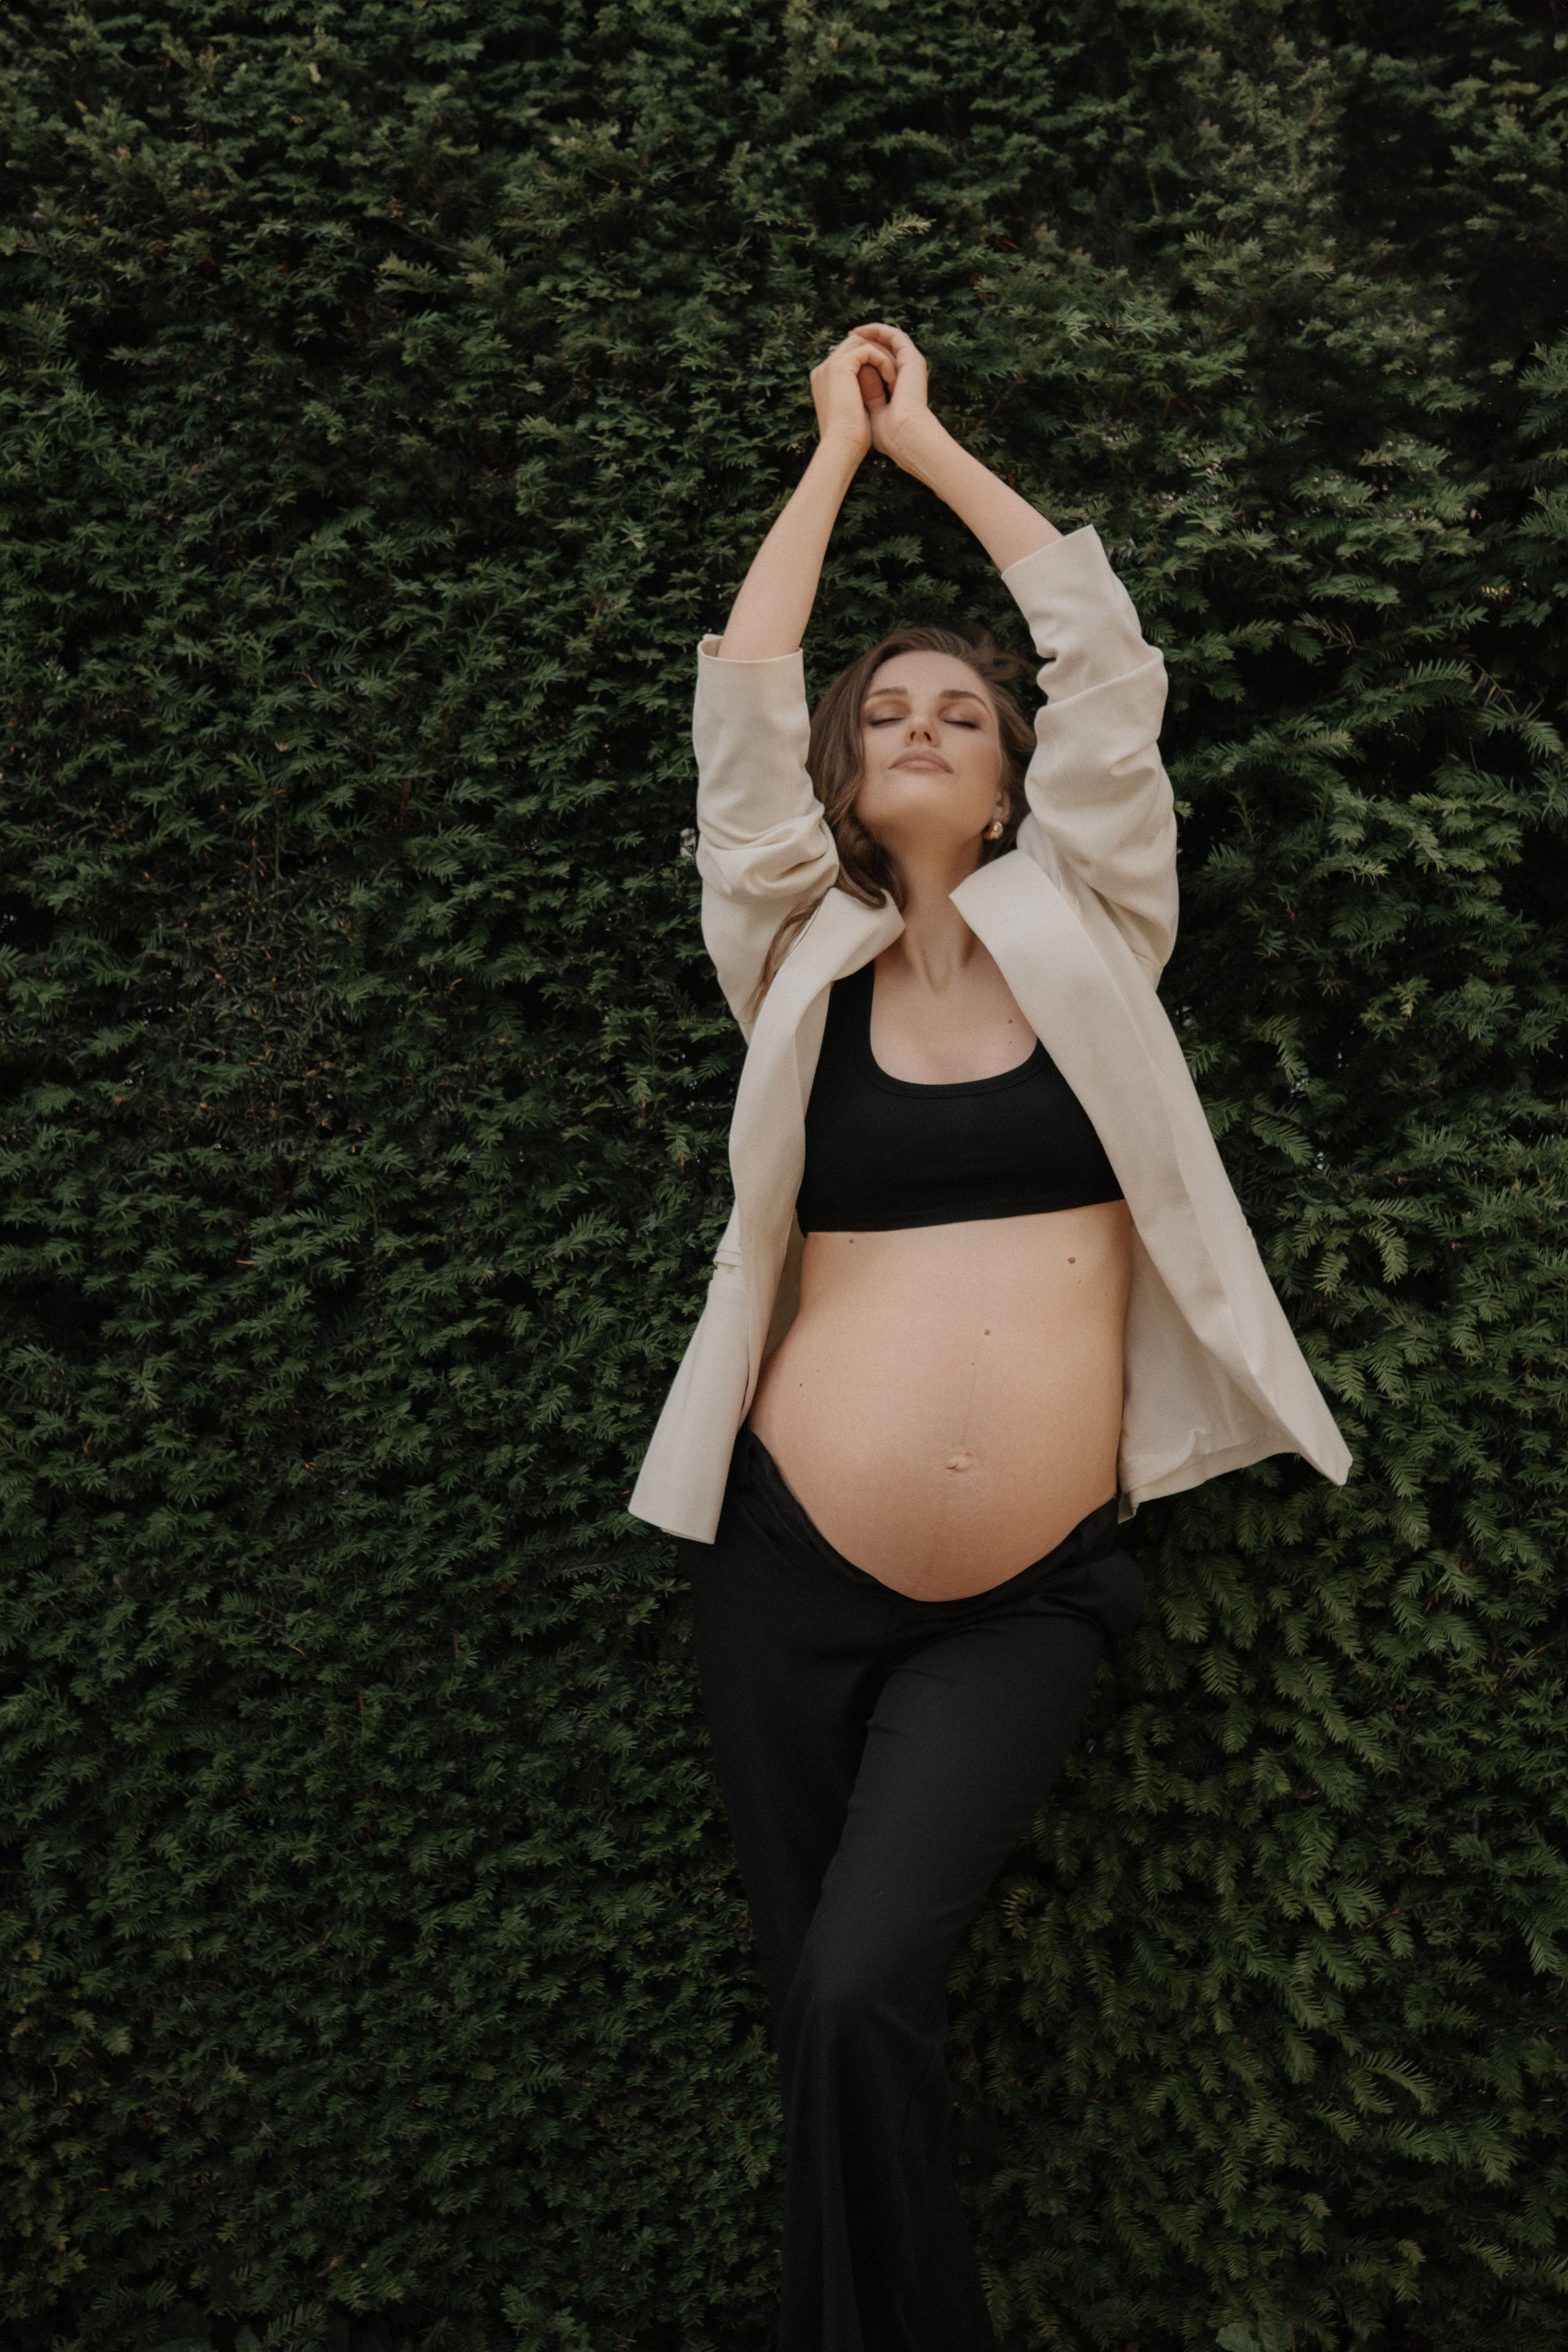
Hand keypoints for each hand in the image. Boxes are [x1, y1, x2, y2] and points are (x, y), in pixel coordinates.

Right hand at [809, 331, 895, 460]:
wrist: (843, 447)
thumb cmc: (851, 439)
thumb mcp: (856, 411)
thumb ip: (859, 394)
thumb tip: (875, 386)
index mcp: (825, 381)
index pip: (850, 357)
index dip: (872, 360)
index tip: (890, 375)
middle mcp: (824, 370)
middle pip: (856, 345)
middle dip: (879, 353)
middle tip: (897, 372)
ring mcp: (829, 366)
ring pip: (863, 344)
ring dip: (883, 356)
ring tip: (895, 378)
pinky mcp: (839, 366)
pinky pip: (867, 350)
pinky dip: (883, 361)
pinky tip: (891, 380)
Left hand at [849, 321, 936, 467]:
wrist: (902, 433)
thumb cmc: (886, 433)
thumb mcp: (869, 410)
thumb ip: (864, 394)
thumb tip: (847, 380)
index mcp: (898, 388)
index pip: (880, 366)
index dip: (863, 358)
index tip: (842, 355)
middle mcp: (906, 375)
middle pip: (885, 350)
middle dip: (866, 341)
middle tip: (847, 336)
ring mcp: (911, 366)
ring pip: (890, 341)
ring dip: (871, 333)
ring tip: (853, 332)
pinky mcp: (912, 359)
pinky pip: (895, 336)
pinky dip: (878, 332)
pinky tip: (862, 332)